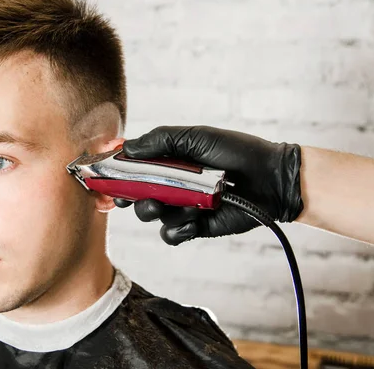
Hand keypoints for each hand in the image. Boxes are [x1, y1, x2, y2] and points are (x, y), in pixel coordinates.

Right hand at [114, 126, 303, 244]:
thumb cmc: (235, 152)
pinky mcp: (194, 227)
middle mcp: (170, 185)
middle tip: (128, 197)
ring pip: (151, 216)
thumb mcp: (196, 137)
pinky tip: (192, 219)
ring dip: (158, 210)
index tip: (103, 176)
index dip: (115, 174)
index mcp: (167, 161)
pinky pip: (171, 235)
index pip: (132, 168)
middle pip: (134, 195)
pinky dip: (176, 229)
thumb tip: (126, 147)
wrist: (270, 179)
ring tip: (180, 203)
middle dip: (128, 197)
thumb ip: (160, 140)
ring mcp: (181, 207)